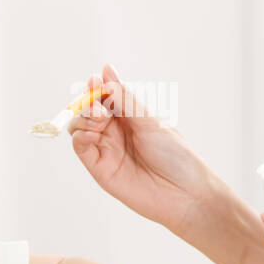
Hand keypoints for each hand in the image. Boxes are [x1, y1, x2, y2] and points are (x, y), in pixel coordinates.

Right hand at [66, 64, 212, 234]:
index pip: (105, 96)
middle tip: (100, 108)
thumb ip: (124, 98)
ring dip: (83, 118)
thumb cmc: (175, 155)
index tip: (95, 80)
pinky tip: (93, 134)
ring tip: (100, 120)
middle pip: (88, 110)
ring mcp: (106, 149)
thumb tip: (106, 70)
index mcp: (130, 117)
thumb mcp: (149, 121)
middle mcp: (116, 132)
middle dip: (88, 103)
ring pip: (79, 126)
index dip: (97, 87)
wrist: (184, 193)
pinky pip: (80, 147)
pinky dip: (80, 136)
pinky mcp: (99, 168)